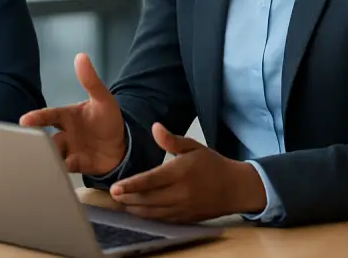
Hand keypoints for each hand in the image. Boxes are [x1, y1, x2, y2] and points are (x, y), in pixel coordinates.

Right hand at [19, 53, 126, 175]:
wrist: (122, 145)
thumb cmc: (108, 120)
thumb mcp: (103, 99)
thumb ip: (91, 81)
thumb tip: (81, 56)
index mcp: (67, 116)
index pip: (49, 116)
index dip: (37, 118)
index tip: (24, 120)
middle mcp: (64, 133)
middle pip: (46, 138)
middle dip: (38, 142)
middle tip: (28, 145)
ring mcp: (68, 150)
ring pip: (53, 154)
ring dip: (48, 157)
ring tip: (43, 161)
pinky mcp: (75, 165)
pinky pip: (63, 169)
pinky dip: (58, 171)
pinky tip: (55, 174)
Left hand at [109, 123, 266, 222]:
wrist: (235, 188)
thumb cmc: (212, 164)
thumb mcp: (194, 147)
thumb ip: (172, 140)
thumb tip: (155, 127)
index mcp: (180, 172)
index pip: (150, 180)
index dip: (131, 185)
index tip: (115, 187)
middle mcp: (180, 193)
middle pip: (147, 199)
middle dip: (127, 199)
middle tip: (112, 195)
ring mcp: (182, 208)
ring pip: (152, 212)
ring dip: (135, 209)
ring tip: (121, 202)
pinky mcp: (185, 218)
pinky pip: (162, 219)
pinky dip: (148, 216)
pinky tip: (139, 210)